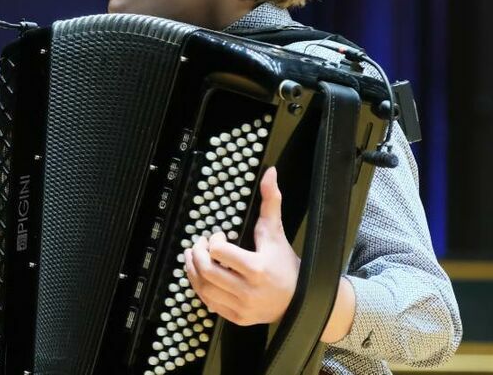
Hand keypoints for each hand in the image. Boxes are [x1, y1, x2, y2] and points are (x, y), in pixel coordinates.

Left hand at [183, 166, 300, 325]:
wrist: (299, 299)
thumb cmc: (285, 263)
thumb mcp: (276, 231)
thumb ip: (271, 201)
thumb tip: (270, 173)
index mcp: (257, 268)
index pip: (219, 253)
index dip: (213, 241)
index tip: (218, 236)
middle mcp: (248, 291)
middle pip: (207, 271)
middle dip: (197, 255)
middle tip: (198, 245)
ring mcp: (242, 307)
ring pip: (204, 289)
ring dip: (193, 271)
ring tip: (193, 258)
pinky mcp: (238, 318)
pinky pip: (209, 304)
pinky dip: (200, 288)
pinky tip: (201, 276)